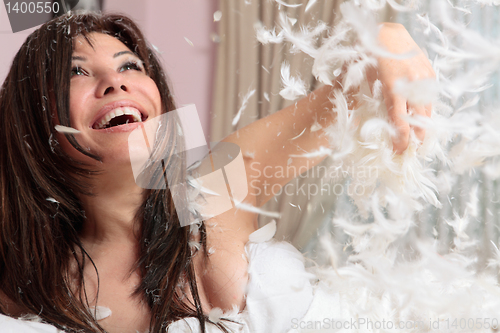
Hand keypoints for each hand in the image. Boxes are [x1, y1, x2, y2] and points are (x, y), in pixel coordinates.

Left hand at [367, 23, 434, 153]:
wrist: (388, 34)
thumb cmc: (370, 57)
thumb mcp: (366, 81)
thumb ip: (375, 100)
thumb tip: (376, 121)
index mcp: (393, 88)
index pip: (400, 122)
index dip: (400, 140)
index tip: (398, 152)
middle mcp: (411, 85)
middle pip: (418, 119)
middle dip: (416, 137)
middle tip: (411, 151)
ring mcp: (424, 79)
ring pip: (427, 110)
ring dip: (423, 125)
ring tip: (418, 139)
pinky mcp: (430, 74)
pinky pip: (430, 98)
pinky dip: (425, 109)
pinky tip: (421, 118)